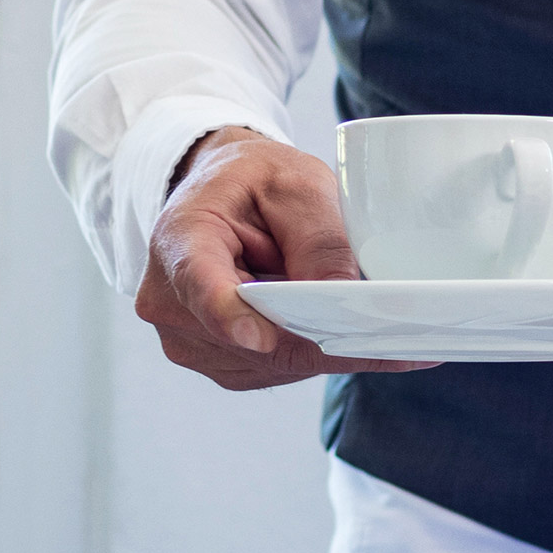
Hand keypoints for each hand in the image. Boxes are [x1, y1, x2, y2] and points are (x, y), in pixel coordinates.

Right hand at [133, 127, 422, 390]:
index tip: (259, 336)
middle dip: (315, 331)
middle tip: (382, 323)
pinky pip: (275, 369)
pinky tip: (328, 323)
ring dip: (316, 341)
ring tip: (344, 305)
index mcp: (181, 240)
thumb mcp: (296, 184)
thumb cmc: (255, 182)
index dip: (229, 316)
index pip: (199, 285)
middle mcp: (171, 302)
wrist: (229, 195)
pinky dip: (310, 350)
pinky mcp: (218, 362)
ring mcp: (190, 340)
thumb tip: (343, 296)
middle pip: (250, 339)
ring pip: (271, 362)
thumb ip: (319, 239)